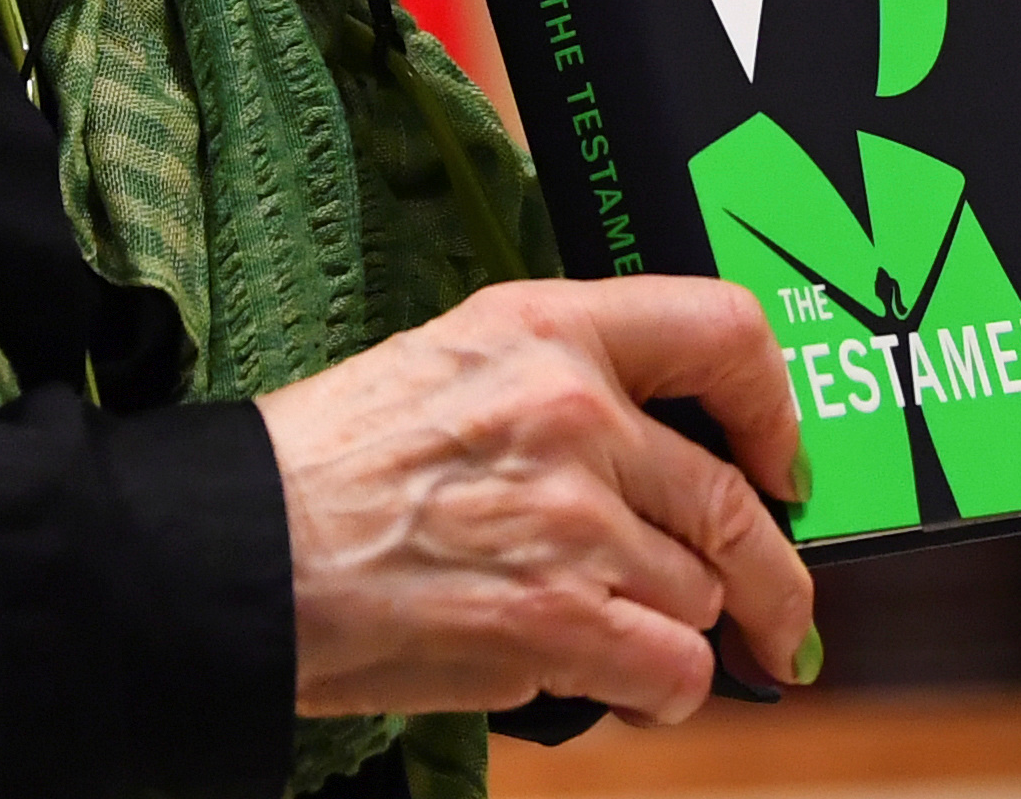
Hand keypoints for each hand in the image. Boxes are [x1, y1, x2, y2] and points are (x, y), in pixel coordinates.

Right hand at [256, 276, 818, 721]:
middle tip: (777, 609)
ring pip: (702, 592)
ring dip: (677, 629)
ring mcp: (571, 518)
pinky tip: (626, 686)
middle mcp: (576, 411)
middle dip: (769, 573)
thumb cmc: (327, 465)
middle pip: (734, 499)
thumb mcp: (455, 361)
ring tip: (620, 634)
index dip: (774, 410)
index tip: (781, 462)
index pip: (726, 332)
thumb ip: (566, 379)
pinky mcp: (554, 618)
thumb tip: (661, 444)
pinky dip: (664, 693)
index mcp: (549, 328)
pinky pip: (674, 670)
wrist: (238, 552)